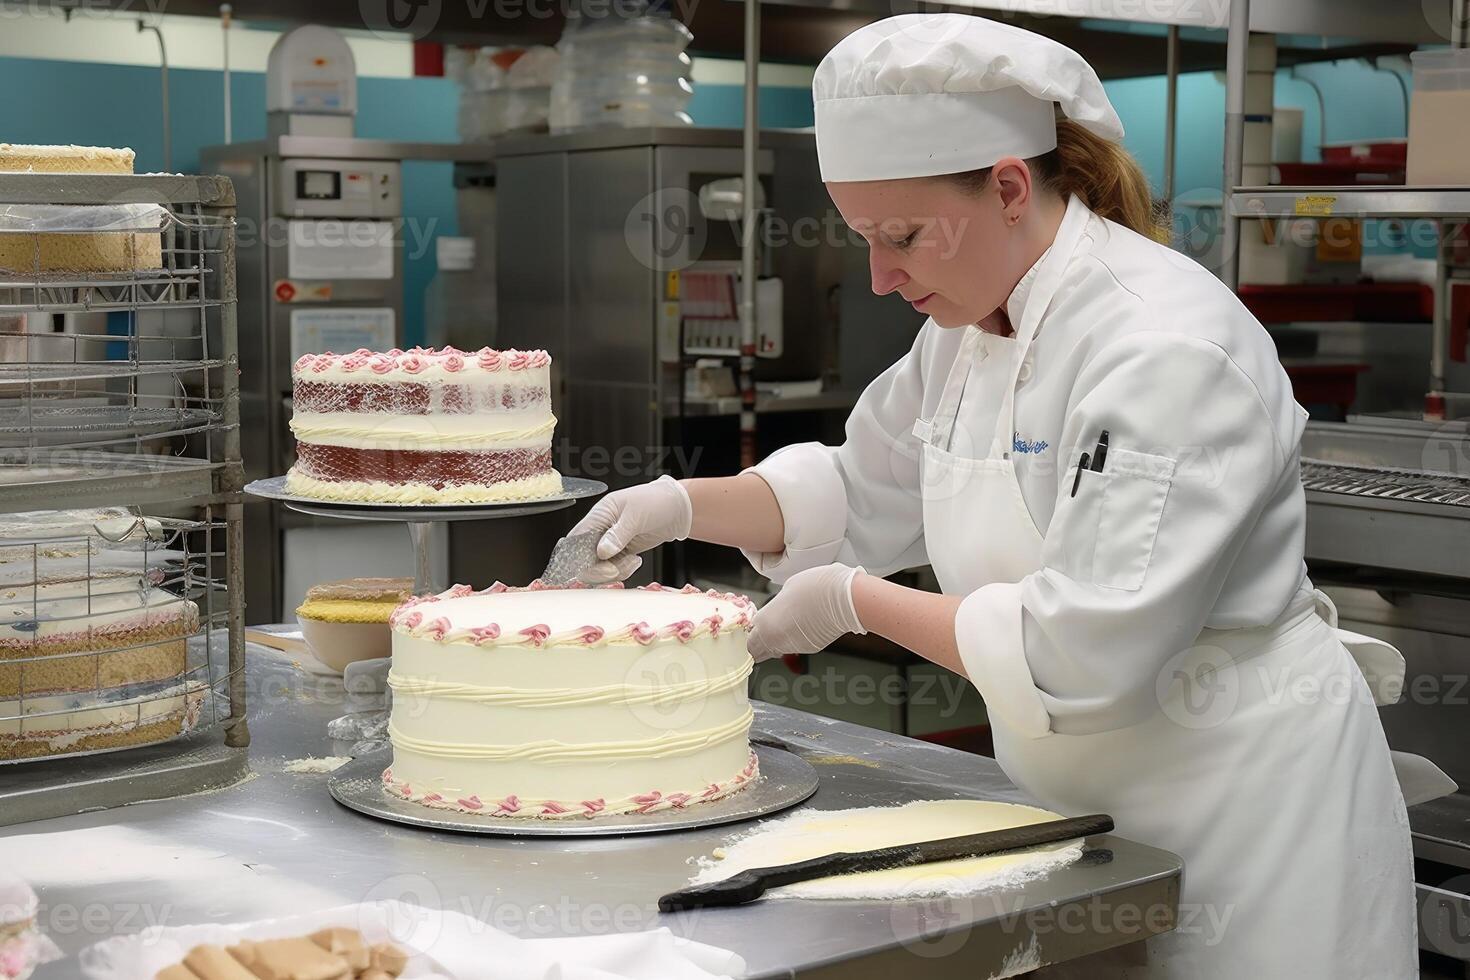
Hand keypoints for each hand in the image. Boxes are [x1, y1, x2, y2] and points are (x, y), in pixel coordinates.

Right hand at [569, 475, 692, 582]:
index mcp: (599, 515)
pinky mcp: (622, 553)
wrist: (678, 509)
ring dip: (615, 571)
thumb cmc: (656, 501)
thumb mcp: (635, 515)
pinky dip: (624, 571)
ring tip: (632, 561)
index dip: (578, 555)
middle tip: (614, 569)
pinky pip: (615, 569)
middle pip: (585, 559)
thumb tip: (601, 551)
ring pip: (600, 568)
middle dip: (599, 569)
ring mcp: (611, 543)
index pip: (577, 538)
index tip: (593, 565)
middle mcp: (601, 530)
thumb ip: (617, 534)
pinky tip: (635, 561)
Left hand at [747, 563, 866, 662]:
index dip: (748, 635)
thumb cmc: (814, 587)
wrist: (844, 598)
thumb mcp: (785, 591)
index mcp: (765, 625)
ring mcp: (794, 647)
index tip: (751, 628)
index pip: (746, 642)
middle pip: (758, 653)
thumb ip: (774, 608)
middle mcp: (776, 641)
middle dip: (758, 644)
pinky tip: (803, 624)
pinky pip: (795, 646)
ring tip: (788, 622)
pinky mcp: (810, 648)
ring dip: (777, 641)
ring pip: (777, 650)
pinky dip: (795, 639)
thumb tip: (776, 612)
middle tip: (764, 631)